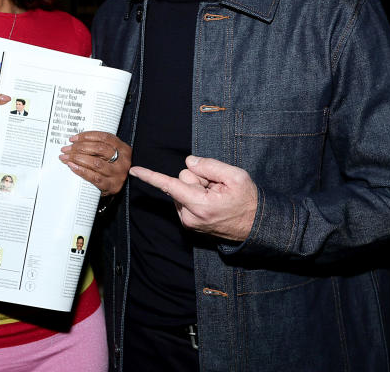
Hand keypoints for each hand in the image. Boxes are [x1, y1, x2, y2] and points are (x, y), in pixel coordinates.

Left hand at [60, 131, 131, 196]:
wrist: (122, 189)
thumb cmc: (112, 169)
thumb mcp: (111, 155)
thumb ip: (99, 147)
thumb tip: (75, 142)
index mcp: (123, 149)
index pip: (104, 137)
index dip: (87, 136)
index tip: (73, 139)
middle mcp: (122, 161)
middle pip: (99, 149)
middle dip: (79, 147)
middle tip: (66, 149)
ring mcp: (117, 174)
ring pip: (95, 162)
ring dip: (77, 158)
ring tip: (66, 158)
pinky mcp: (111, 186)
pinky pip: (93, 177)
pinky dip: (81, 171)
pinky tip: (72, 167)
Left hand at [130, 156, 257, 241]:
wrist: (256, 226)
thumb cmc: (248, 201)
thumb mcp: (236, 176)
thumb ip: (209, 166)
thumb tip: (189, 163)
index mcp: (200, 205)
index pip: (170, 185)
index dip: (150, 176)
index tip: (134, 171)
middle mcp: (189, 216)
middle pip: (181, 181)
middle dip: (197, 178)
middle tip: (218, 187)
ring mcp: (189, 222)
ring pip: (183, 190)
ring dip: (198, 188)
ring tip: (217, 196)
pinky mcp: (190, 223)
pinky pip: (186, 199)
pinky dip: (197, 197)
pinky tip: (213, 202)